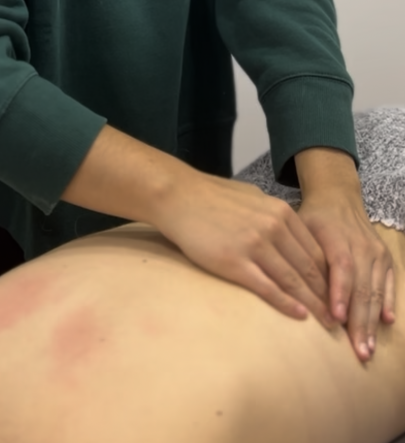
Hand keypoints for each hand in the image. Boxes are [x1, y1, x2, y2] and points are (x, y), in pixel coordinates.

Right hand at [154, 171, 336, 329]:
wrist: (179, 197)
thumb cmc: (212, 197)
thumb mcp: (252, 197)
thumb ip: (272, 214)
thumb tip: (285, 229)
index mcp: (280, 212)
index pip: (315, 250)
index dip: (329, 275)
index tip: (337, 294)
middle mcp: (274, 227)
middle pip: (309, 268)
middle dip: (327, 294)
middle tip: (340, 316)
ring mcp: (255, 245)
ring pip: (293, 280)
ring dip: (313, 305)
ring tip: (326, 323)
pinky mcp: (235, 262)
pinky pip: (268, 287)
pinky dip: (287, 303)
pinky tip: (299, 316)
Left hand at [297, 191, 395, 361]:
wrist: (337, 196)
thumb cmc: (313, 218)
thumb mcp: (300, 227)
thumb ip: (300, 256)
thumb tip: (291, 290)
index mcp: (337, 236)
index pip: (342, 267)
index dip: (340, 293)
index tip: (336, 319)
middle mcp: (362, 245)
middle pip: (362, 287)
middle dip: (360, 322)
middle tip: (357, 352)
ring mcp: (376, 252)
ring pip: (375, 291)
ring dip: (372, 322)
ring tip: (368, 348)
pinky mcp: (385, 258)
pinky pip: (388, 284)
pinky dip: (387, 303)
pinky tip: (386, 322)